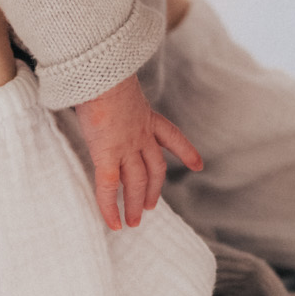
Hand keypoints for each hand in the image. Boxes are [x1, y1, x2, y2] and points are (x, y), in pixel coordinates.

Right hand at [74, 75, 201, 230]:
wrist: (100, 72)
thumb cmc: (102, 72)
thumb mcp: (116, 82)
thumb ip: (114, 91)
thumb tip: (96, 85)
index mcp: (146, 116)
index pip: (172, 136)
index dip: (186, 152)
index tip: (198, 165)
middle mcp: (140, 134)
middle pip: (154, 168)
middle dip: (154, 189)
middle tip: (150, 206)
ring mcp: (125, 146)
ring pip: (136, 183)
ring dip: (136, 204)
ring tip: (134, 222)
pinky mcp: (107, 155)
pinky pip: (109, 188)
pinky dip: (110, 208)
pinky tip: (113, 223)